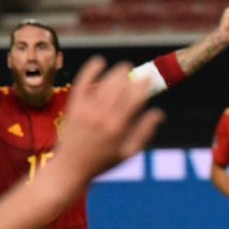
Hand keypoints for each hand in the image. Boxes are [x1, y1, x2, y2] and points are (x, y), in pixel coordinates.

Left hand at [56, 56, 163, 179]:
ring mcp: (86, 110)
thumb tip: (158, 114)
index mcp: (118, 128)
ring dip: (116, 73)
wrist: (70, 167)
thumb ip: (144, 132)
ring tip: (124, 69)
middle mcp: (102, 116)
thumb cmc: (102, 162)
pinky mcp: (74, 107)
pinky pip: (83, 83)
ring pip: (105, 84)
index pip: (134, 99)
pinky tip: (100, 61)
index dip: (142, 85)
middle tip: (136, 73)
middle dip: (130, 76)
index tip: (148, 78)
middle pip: (120, 88)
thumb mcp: (128, 153)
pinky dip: (90, 70)